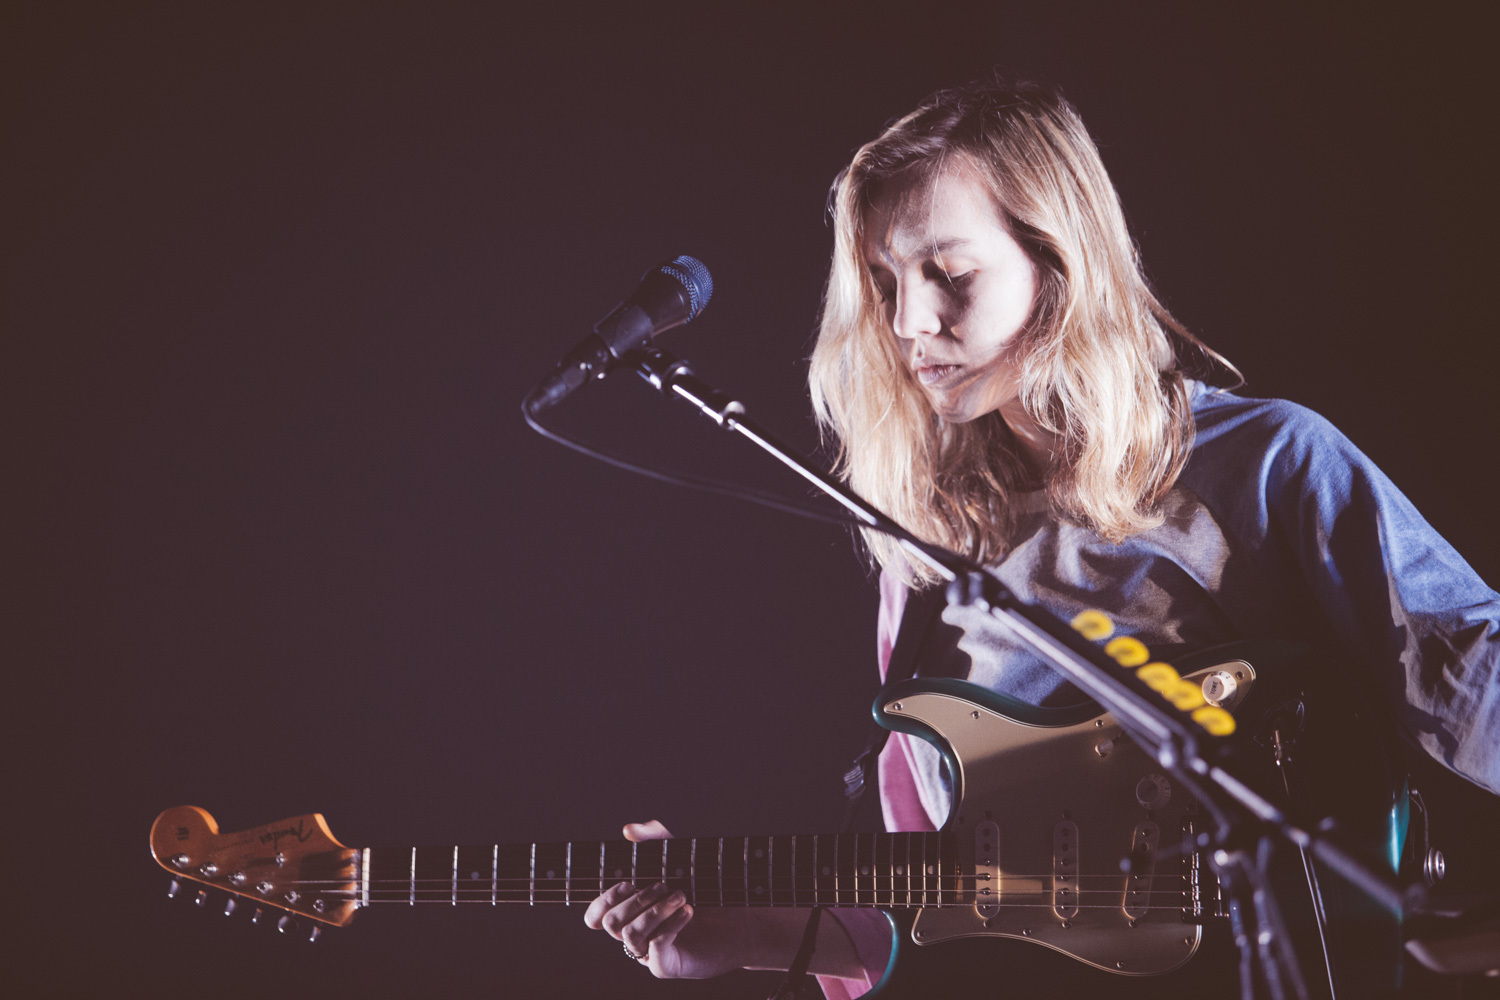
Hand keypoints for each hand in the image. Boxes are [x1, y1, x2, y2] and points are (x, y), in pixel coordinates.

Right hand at [583, 820, 739, 978]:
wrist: (743, 920)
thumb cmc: (707, 889)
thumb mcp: (681, 856)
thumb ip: (655, 839)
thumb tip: (628, 830)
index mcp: (632, 912)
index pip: (596, 916)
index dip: (602, 900)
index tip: (627, 883)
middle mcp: (637, 933)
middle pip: (611, 923)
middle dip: (636, 900)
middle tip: (664, 885)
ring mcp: (649, 952)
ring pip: (630, 936)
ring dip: (654, 912)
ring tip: (682, 896)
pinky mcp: (667, 965)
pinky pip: (654, 951)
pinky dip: (669, 927)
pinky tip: (689, 911)